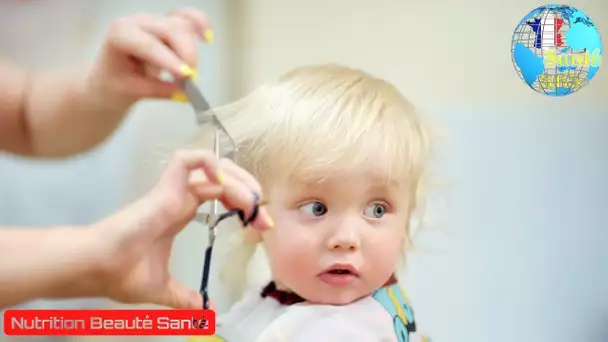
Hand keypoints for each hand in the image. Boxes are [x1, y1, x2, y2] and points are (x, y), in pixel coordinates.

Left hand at [87, 7, 212, 104]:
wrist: (110, 78)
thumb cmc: (114, 83)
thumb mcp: (131, 91)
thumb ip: (157, 90)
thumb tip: (183, 93)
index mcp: (120, 34)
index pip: (148, 44)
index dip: (169, 59)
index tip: (186, 76)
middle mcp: (138, 22)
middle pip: (170, 29)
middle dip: (185, 53)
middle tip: (191, 80)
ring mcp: (155, 21)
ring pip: (182, 25)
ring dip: (191, 49)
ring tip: (188, 74)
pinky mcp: (168, 24)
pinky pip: (187, 18)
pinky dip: (200, 24)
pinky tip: (207, 38)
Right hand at [91, 150, 272, 308]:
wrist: (97, 268)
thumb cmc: (122, 273)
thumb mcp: (163, 289)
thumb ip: (184, 297)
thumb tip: (205, 311)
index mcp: (180, 212)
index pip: (221, 194)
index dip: (244, 204)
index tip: (261, 226)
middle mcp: (179, 197)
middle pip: (222, 176)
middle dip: (248, 189)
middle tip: (263, 215)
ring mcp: (172, 190)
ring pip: (212, 166)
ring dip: (239, 180)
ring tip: (252, 203)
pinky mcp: (164, 188)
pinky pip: (188, 160)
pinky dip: (210, 164)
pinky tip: (226, 185)